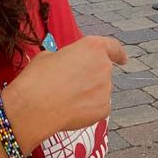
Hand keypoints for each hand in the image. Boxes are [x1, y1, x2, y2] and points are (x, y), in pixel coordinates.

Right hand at [3, 35, 126, 151]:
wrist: (34, 107)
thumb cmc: (37, 78)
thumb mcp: (48, 56)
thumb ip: (66, 57)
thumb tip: (66, 64)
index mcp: (92, 48)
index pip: (112, 47)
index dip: (118, 53)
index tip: (123, 59)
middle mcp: (104, 66)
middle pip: (102, 71)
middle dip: (90, 77)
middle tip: (68, 85)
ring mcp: (106, 89)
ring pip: (99, 90)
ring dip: (87, 93)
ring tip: (64, 99)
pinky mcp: (104, 109)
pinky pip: (98, 107)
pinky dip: (87, 109)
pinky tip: (69, 111)